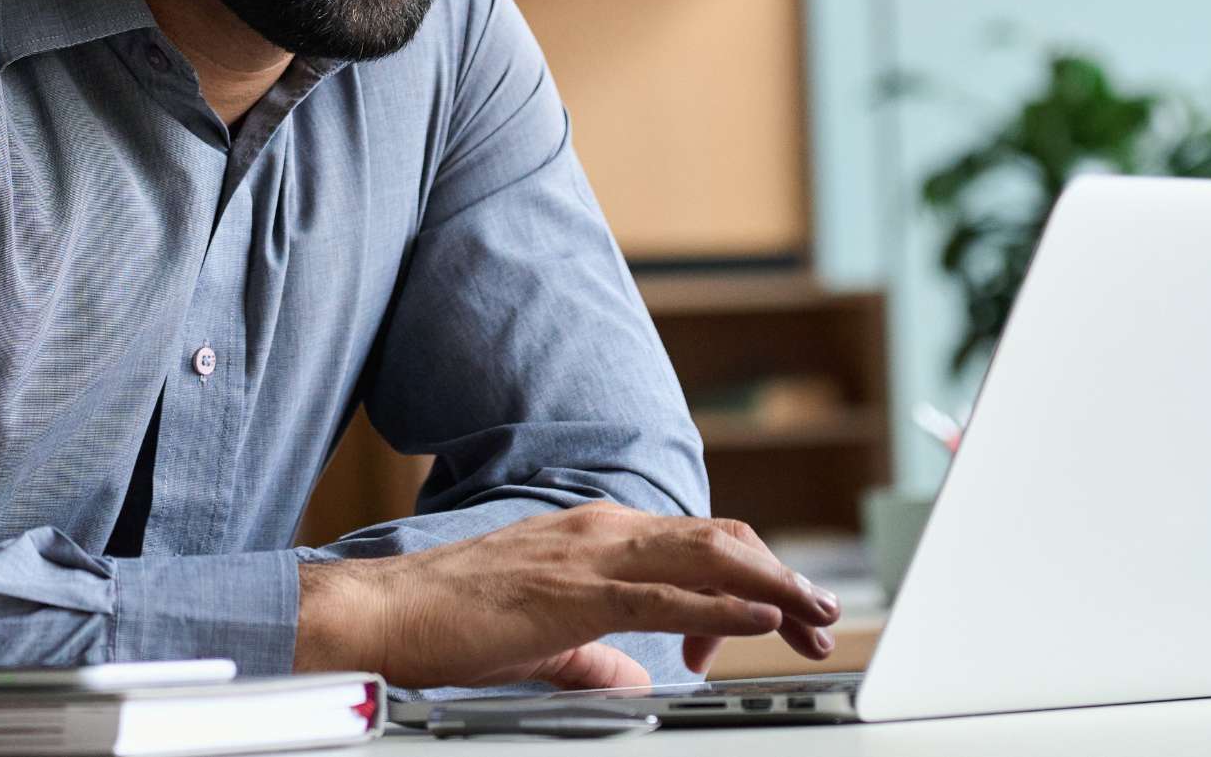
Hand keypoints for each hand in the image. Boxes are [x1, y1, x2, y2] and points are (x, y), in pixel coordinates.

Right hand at [292, 502, 839, 689]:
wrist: (387, 612)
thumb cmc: (452, 621)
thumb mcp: (546, 641)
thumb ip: (598, 656)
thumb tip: (639, 680)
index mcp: (597, 535)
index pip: (697, 545)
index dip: (750, 578)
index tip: (779, 620)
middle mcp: (603, 530)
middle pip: (720, 542)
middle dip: (781, 578)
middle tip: (822, 617)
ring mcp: (592, 554)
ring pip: (708, 557)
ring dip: (772, 585)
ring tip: (815, 612)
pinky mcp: (576, 592)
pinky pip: (666, 593)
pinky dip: (723, 604)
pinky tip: (760, 618)